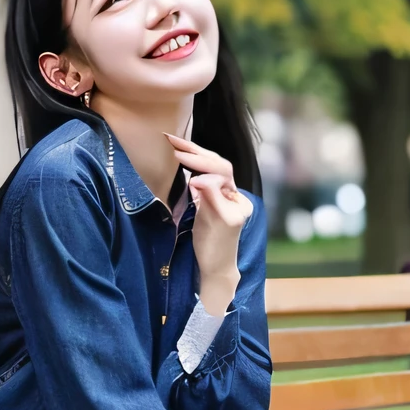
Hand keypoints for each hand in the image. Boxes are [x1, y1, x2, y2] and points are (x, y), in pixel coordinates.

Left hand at [163, 131, 251, 315]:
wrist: (217, 268)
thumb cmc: (208, 241)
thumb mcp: (203, 211)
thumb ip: (202, 193)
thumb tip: (191, 174)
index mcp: (231, 194)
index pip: (216, 164)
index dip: (196, 150)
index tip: (173, 141)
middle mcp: (237, 198)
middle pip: (221, 164)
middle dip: (195, 150)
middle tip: (172, 141)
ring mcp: (235, 208)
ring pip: (221, 174)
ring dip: (199, 162)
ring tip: (178, 155)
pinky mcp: (230, 220)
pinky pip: (217, 194)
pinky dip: (206, 184)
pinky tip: (192, 180)